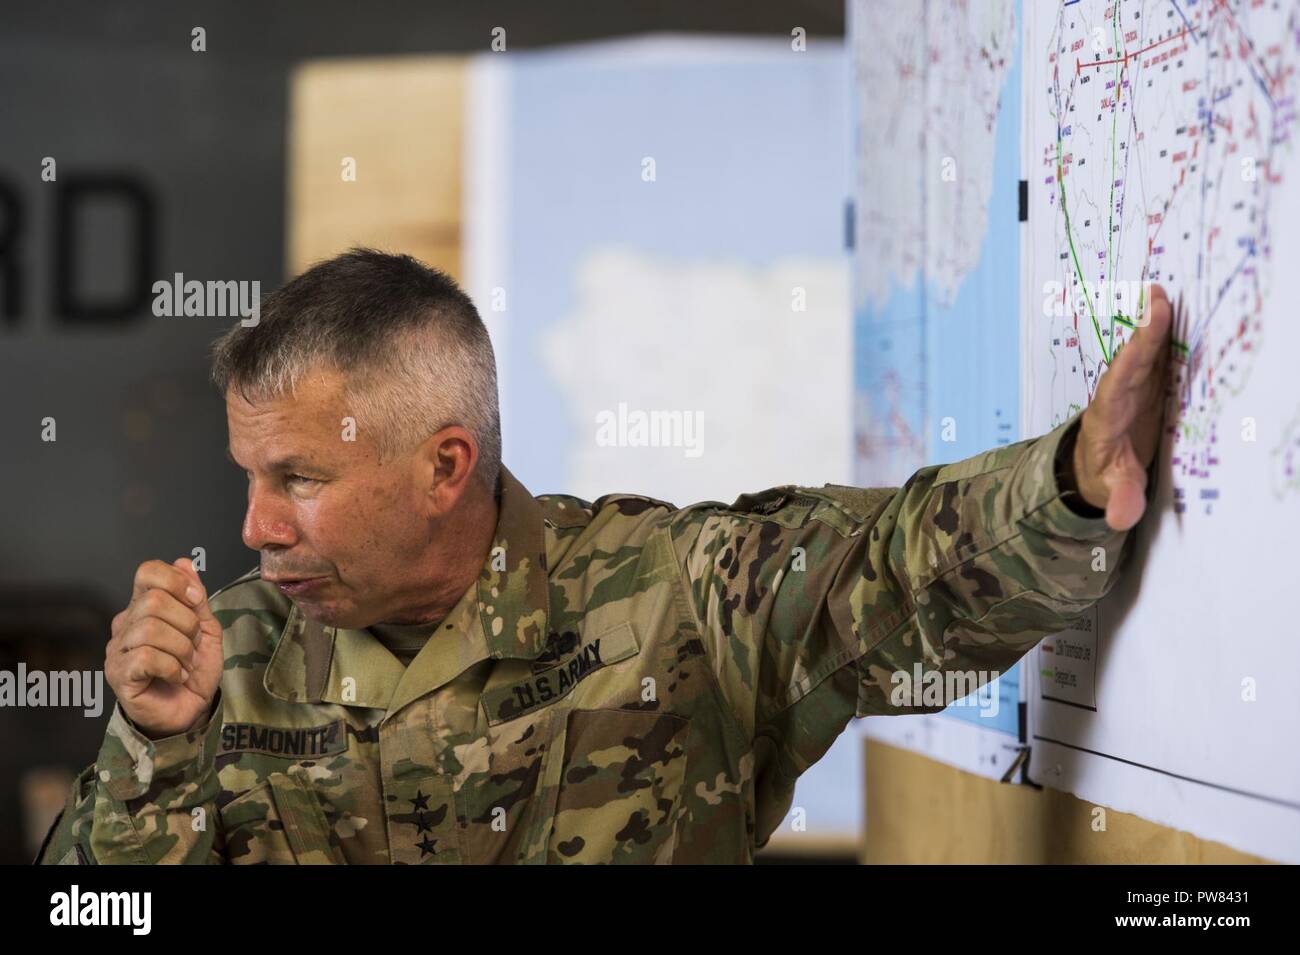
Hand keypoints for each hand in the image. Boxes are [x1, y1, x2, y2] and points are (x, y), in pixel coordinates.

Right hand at [105, 558, 223, 738]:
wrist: (191, 710)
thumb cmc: (194, 670)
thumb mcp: (206, 629)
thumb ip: (196, 598)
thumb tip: (185, 562)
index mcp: (145, 607)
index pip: (148, 572)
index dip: (176, 581)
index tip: (196, 601)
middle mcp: (125, 624)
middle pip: (153, 601)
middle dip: (187, 624)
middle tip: (193, 645)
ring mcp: (117, 649)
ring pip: (151, 630)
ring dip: (182, 650)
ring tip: (185, 664)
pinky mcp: (118, 674)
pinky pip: (146, 657)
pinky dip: (172, 667)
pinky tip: (176, 676)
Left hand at [1072, 283, 1174, 530]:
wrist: (1093, 469)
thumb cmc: (1102, 476)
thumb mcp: (1112, 490)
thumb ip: (1120, 499)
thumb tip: (1121, 517)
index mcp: (1108, 415)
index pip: (1120, 381)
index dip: (1134, 355)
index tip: (1145, 331)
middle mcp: (1119, 393)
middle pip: (1134, 358)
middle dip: (1145, 329)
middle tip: (1158, 296)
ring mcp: (1135, 387)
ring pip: (1147, 352)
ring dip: (1156, 323)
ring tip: (1163, 290)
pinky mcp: (1150, 387)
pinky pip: (1161, 358)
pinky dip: (1169, 336)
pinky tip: (1179, 309)